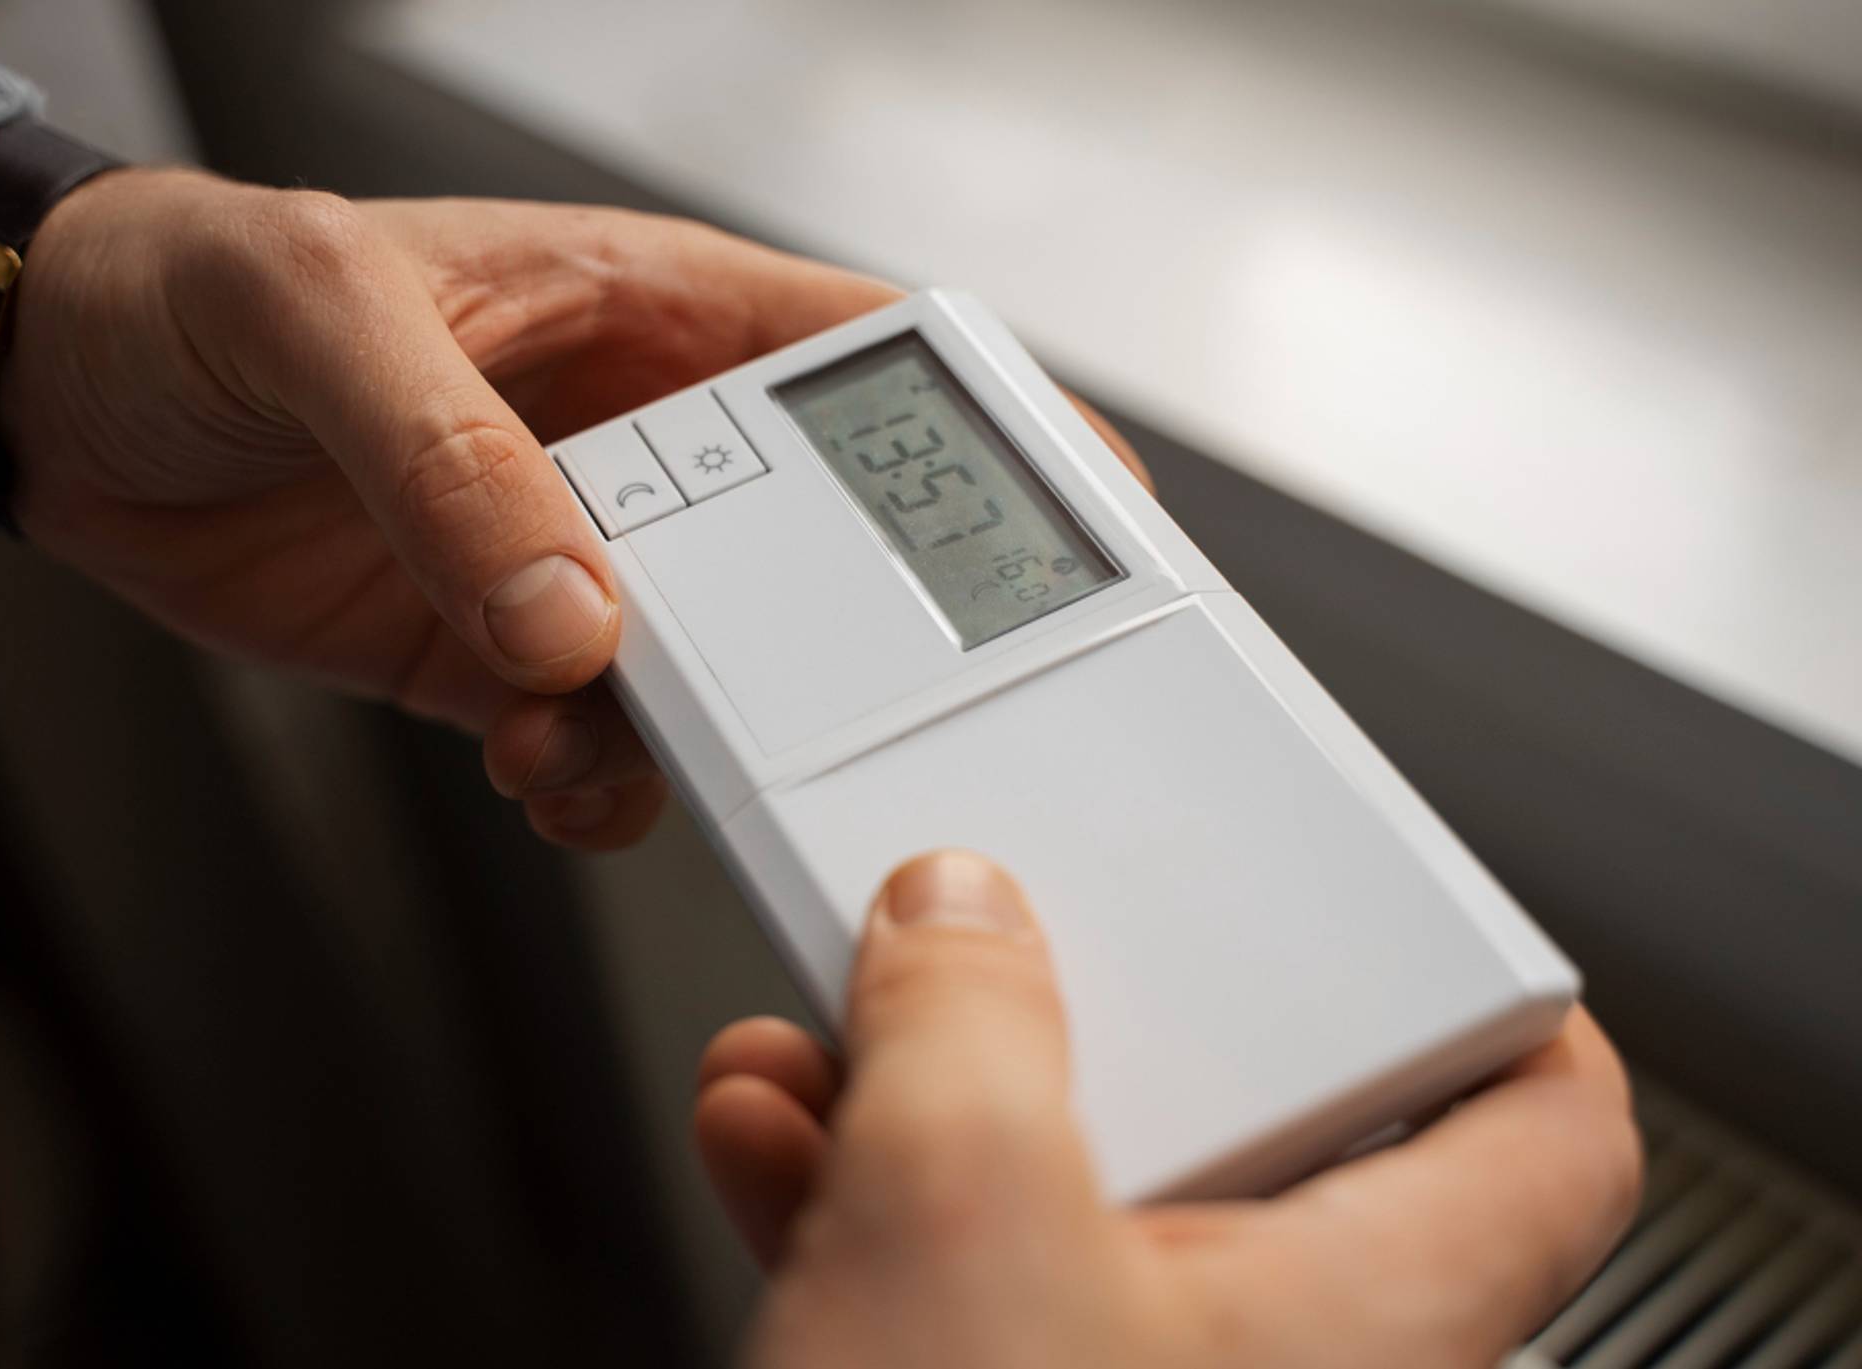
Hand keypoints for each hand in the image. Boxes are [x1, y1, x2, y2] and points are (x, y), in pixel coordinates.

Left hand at [0, 170, 893, 844]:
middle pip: (812, 551)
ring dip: (684, 734)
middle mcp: (637, 445)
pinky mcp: (496, 653)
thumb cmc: (187, 284)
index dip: (976, 417)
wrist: (50, 402)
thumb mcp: (319, 309)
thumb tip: (567, 612)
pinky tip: (534, 766)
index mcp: (644, 312)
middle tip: (819, 705)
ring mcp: (570, 560)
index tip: (1065, 499)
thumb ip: (448, 452)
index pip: (853, 354)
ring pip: (710, 673)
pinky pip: (594, 737)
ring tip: (580, 736)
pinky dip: (590, 778)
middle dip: (836, 639)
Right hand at [695, 852, 1641, 1367]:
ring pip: (1068, 1188)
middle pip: (1247, 1118)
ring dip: (936, 1092)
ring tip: (834, 1021)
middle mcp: (1268, 1358)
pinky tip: (774, 1128)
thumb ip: (970, 1024)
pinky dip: (867, 1187)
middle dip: (1090, 1014)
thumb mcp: (961, 1211)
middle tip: (1022, 938)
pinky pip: (958, 1271)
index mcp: (1362, 1303)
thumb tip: (960, 916)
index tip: (1409, 911)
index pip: (1543, 1129)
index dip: (1500, 1002)